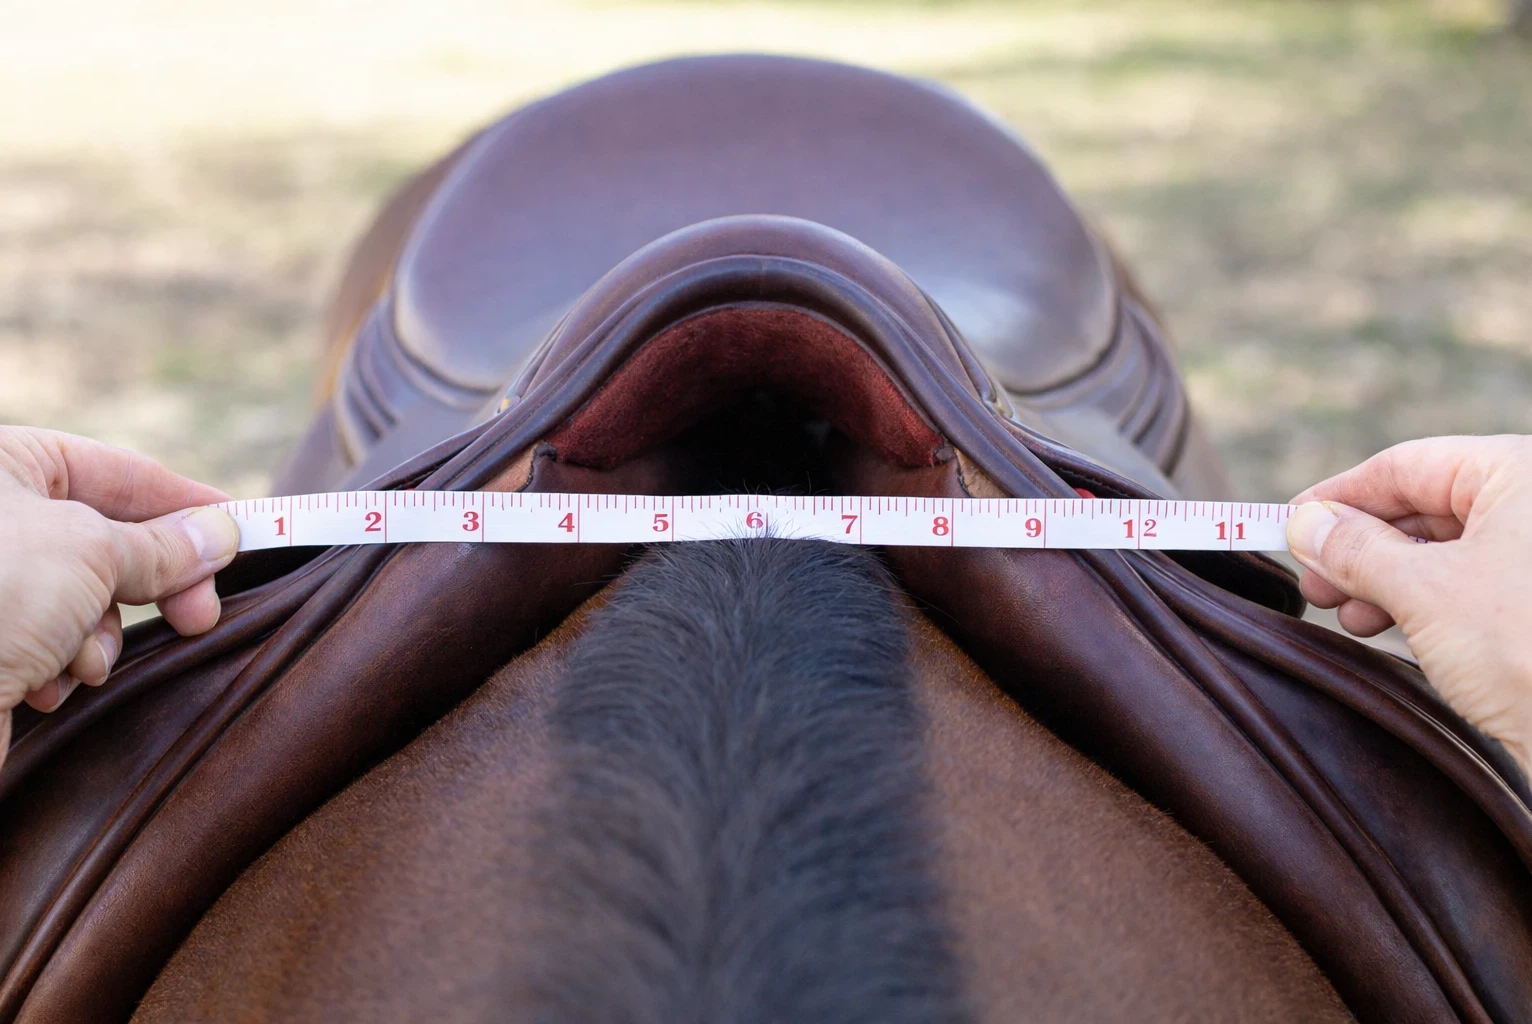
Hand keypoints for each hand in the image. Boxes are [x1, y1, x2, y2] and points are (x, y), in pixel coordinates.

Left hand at [0, 427, 238, 756]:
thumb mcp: (91, 553)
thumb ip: (163, 544)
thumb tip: (220, 532)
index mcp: (0, 465)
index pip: (115, 470)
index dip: (183, 501)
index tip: (240, 530)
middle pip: (107, 538)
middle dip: (153, 583)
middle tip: (200, 614)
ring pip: (86, 597)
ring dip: (99, 634)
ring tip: (81, 658)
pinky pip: (51, 640)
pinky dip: (63, 663)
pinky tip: (43, 681)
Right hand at [1286, 435, 1531, 774]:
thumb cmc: (1527, 649)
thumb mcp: (1422, 590)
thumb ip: (1354, 550)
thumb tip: (1305, 525)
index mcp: (1520, 473)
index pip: (1407, 465)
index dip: (1339, 495)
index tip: (1292, 522)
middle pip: (1421, 507)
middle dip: (1357, 547)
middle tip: (1312, 579)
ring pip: (1440, 548)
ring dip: (1380, 579)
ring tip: (1342, 611)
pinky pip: (1465, 581)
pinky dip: (1416, 599)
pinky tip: (1381, 624)